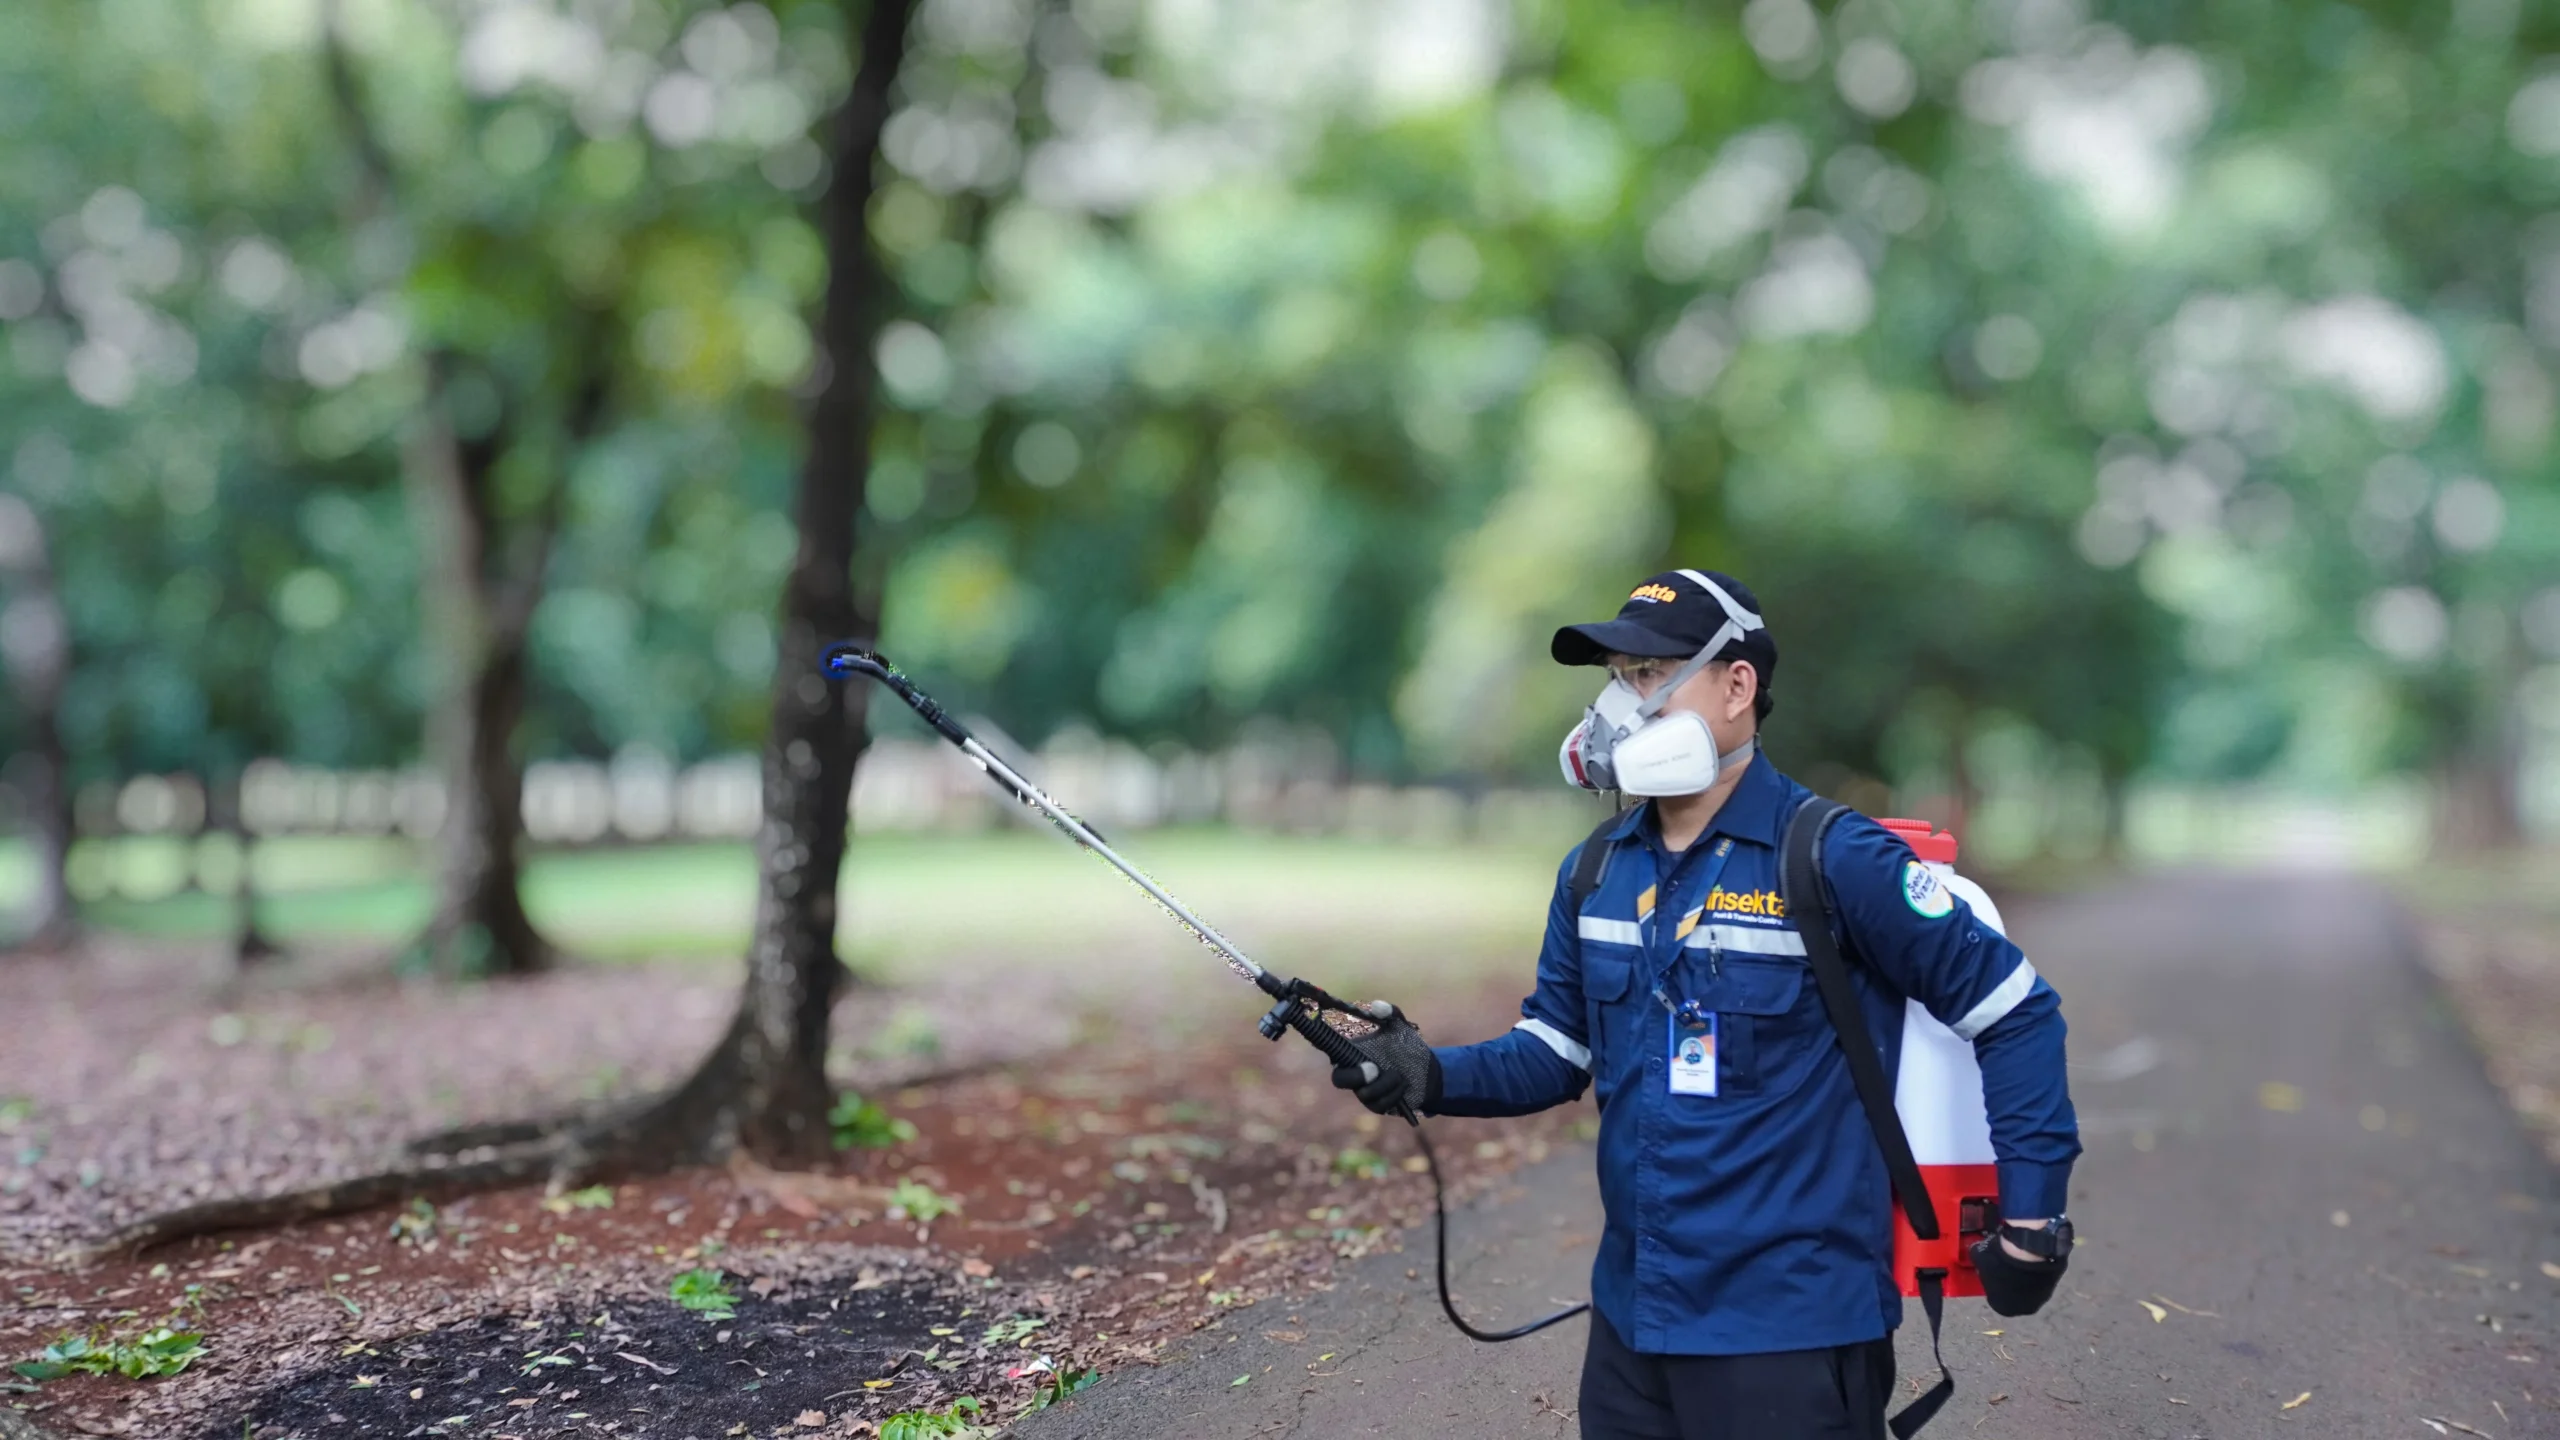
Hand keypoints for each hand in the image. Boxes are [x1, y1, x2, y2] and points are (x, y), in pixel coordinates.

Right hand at [1328, 1001, 1439, 1117]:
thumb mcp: (1400, 1026)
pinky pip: (1379, 1104)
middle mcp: (1354, 1073)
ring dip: (1384, 1084)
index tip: (1341, 1046)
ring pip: (1364, 1094)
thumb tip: (1376, 1006)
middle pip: (1339, 1079)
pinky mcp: (1377, 1105)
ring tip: (1400, 1076)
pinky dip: (1394, 1094)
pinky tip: (1404, 1085)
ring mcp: (1364, 1091)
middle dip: (1355, 1076)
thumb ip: (1390, 1012)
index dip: (1327, 1048)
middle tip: (1374, 1068)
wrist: (1428, 1071)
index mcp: (1353, 1052)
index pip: (1331, 1051)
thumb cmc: (1408, 1046)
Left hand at [1969, 1223, 2067, 1316]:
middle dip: (2008, 1281)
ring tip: (2018, 1257)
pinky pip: (2041, 1278)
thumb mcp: (1979, 1257)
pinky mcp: (2054, 1285)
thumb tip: (1976, 1253)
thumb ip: (1977, 1261)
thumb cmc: (2000, 1259)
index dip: (1990, 1282)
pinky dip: (2036, 1270)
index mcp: (2003, 1308)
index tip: (1990, 1270)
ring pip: (2029, 1287)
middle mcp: (2024, 1309)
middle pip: (2013, 1295)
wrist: (2030, 1251)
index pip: (1993, 1297)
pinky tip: (2030, 1255)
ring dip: (2024, 1277)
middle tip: (2004, 1264)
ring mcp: (2042, 1298)